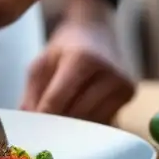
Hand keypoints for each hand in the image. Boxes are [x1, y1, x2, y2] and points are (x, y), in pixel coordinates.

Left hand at [21, 0, 135, 123]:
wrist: (96, 28)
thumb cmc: (65, 45)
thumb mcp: (42, 62)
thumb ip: (33, 92)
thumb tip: (28, 122)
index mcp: (83, 59)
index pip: (58, 98)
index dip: (43, 116)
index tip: (33, 130)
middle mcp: (108, 72)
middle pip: (77, 113)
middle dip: (58, 124)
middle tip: (44, 131)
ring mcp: (123, 84)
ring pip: (92, 120)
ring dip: (74, 126)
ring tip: (61, 123)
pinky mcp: (130, 94)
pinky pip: (106, 119)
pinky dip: (89, 122)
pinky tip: (79, 116)